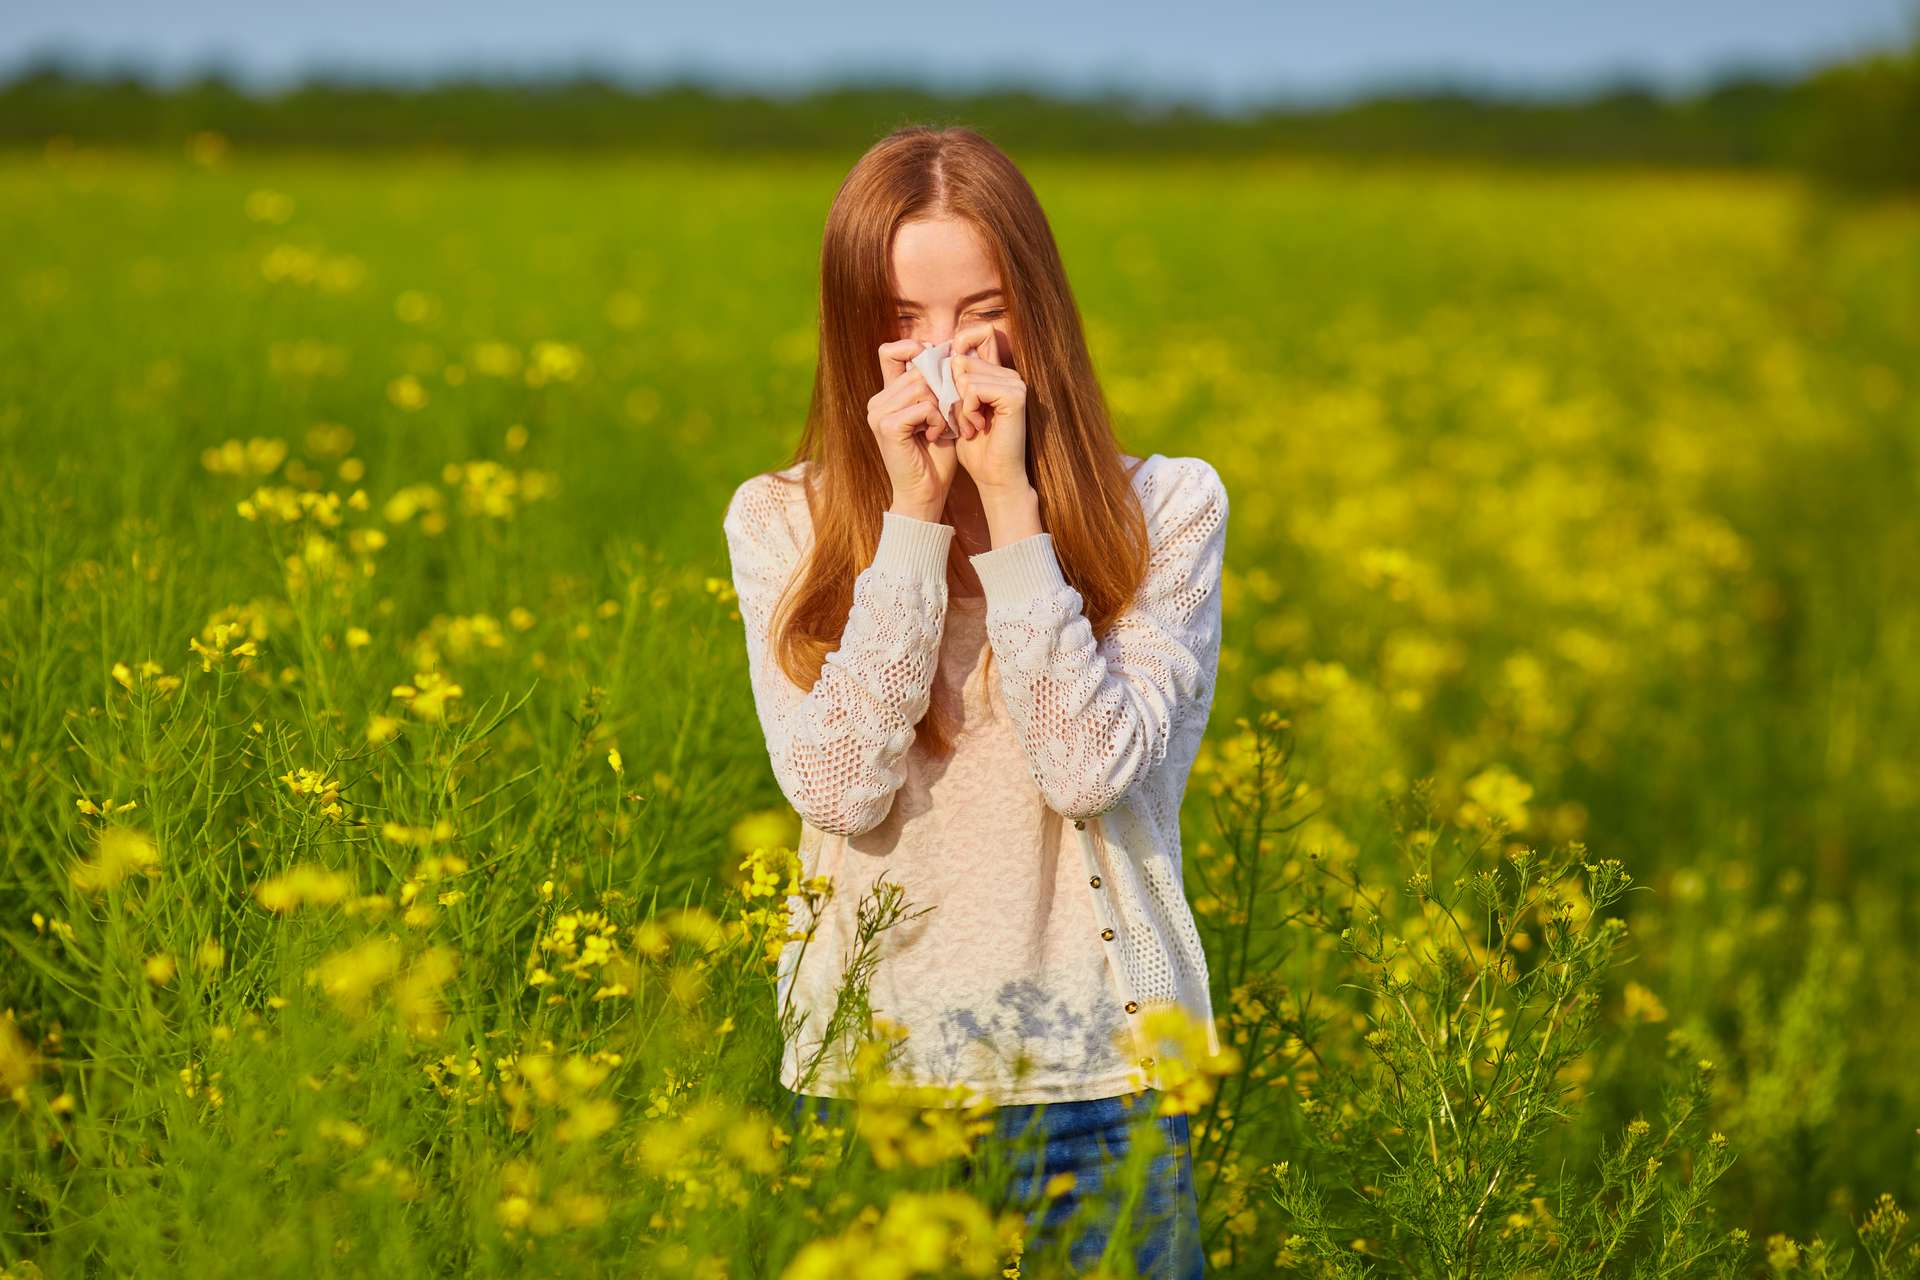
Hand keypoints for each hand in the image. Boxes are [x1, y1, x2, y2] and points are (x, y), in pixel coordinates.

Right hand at [869, 338, 958, 519]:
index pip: (892, 350)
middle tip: (953, 414)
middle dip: (943, 388)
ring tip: (943, 427)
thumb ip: (936, 385)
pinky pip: (923, 406)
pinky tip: (937, 435)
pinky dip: (937, 419)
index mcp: (886, 395)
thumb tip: (948, 349)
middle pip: (918, 370)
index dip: (916, 349)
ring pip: (922, 386)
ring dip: (942, 406)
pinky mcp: (887, 426)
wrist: (926, 494)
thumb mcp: (938, 413)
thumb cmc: (935, 457)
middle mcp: (877, 401)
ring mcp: (878, 413)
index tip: (941, 370)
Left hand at [948, 322, 1029, 493]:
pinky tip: (977, 427)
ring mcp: (1014, 382)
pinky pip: (973, 388)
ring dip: (958, 406)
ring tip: (969, 427)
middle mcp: (1008, 372)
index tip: (945, 381)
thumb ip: (951, 380)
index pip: (978, 333)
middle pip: (960, 358)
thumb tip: (927, 351)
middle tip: (962, 420)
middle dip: (951, 392)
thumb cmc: (974, 447)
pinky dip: (968, 410)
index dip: (957, 346)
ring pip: (964, 374)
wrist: (994, 477)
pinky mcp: (1015, 395)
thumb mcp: (956, 408)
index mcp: (996, 372)